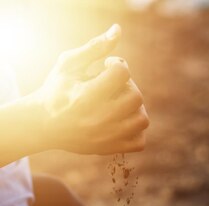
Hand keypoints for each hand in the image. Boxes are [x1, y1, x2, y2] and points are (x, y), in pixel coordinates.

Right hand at [38, 24, 148, 154]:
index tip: (106, 68)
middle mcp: (99, 118)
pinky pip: (139, 142)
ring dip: (135, 108)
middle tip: (113, 87)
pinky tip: (122, 121)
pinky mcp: (110, 149)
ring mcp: (106, 137)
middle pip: (136, 96)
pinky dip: (136, 131)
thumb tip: (117, 30)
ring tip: (120, 104)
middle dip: (127, 86)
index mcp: (87, 96)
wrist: (44, 125)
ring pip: (142, 120)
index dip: (117, 65)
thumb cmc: (57, 90)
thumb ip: (94, 47)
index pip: (122, 73)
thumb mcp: (69, 64)